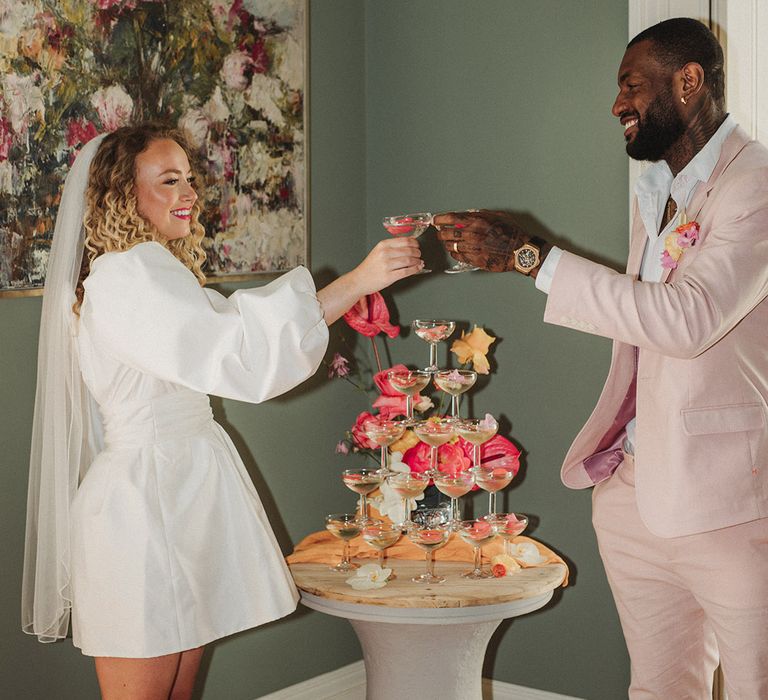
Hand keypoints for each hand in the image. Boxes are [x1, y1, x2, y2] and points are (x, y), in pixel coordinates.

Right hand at [350, 236, 423, 294]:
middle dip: (417, 253)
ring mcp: (387, 265)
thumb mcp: (378, 251)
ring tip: (418, 262)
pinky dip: (415, 269)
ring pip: (409, 261)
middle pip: (409, 250)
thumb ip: (392, 246)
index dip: (414, 243)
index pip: (405, 240)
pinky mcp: (389, 277)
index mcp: (383, 245)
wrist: (359, 280)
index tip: (417, 245)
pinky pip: (407, 272)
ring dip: (417, 261)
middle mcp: (385, 253)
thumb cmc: (370, 266)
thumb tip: (410, 242)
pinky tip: (417, 268)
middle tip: (419, 255)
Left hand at [433, 210, 547, 274]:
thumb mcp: (498, 216)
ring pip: (451, 247)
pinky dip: (455, 254)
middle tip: (440, 233)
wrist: (521, 251)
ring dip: (447, 244)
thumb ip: (481, 214)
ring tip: (447, 243)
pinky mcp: (475, 260)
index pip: (451, 218)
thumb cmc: (512, 233)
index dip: (440, 219)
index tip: (435, 220)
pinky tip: (456, 252)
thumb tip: (469, 213)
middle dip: (440, 233)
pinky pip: (458, 257)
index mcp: (477, 222)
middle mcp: (473, 235)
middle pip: (447, 234)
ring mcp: (473, 248)